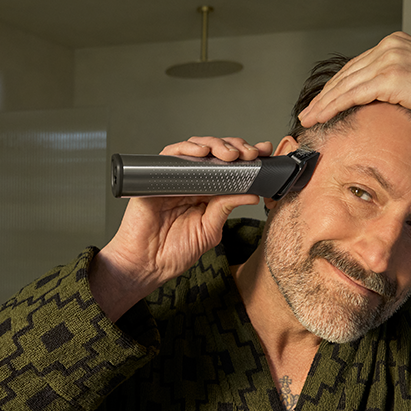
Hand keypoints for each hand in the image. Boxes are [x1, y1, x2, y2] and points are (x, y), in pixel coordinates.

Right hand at [91, 136, 272, 320]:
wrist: (146, 265)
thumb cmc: (173, 253)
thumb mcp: (209, 231)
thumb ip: (226, 209)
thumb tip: (252, 194)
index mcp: (207, 195)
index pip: (230, 169)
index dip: (246, 158)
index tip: (264, 153)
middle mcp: (192, 182)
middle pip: (215, 154)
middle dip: (236, 148)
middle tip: (250, 153)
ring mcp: (174, 178)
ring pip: (196, 149)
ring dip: (216, 145)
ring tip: (231, 154)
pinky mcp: (155, 176)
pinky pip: (171, 155)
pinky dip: (187, 149)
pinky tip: (203, 153)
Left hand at [299, 31, 410, 213]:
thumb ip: (400, 88)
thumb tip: (385, 107)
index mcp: (399, 46)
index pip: (357, 68)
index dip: (337, 88)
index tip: (322, 104)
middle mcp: (392, 47)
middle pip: (346, 74)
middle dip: (324, 95)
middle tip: (307, 113)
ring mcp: (391, 59)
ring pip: (345, 83)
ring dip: (322, 103)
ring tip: (307, 119)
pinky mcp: (392, 76)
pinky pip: (352, 93)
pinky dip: (332, 106)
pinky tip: (320, 117)